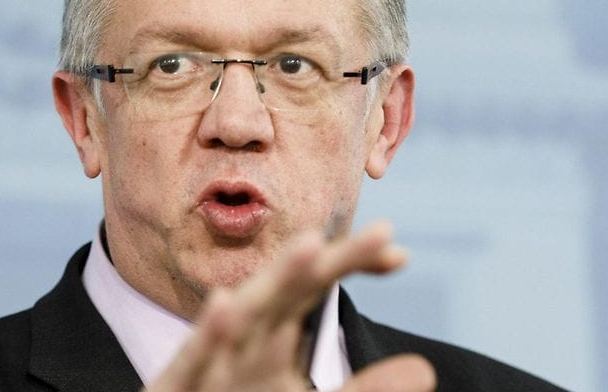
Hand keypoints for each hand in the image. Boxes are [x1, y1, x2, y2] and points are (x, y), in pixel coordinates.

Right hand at [147, 221, 435, 391]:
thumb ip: (365, 390)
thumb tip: (424, 369)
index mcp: (271, 331)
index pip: (315, 285)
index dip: (353, 263)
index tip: (400, 255)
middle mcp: (244, 334)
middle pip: (288, 288)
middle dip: (327, 258)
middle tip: (379, 232)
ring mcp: (213, 358)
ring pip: (244, 312)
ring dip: (274, 279)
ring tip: (312, 246)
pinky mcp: (182, 383)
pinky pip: (194, 358)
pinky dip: (210, 333)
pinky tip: (225, 304)